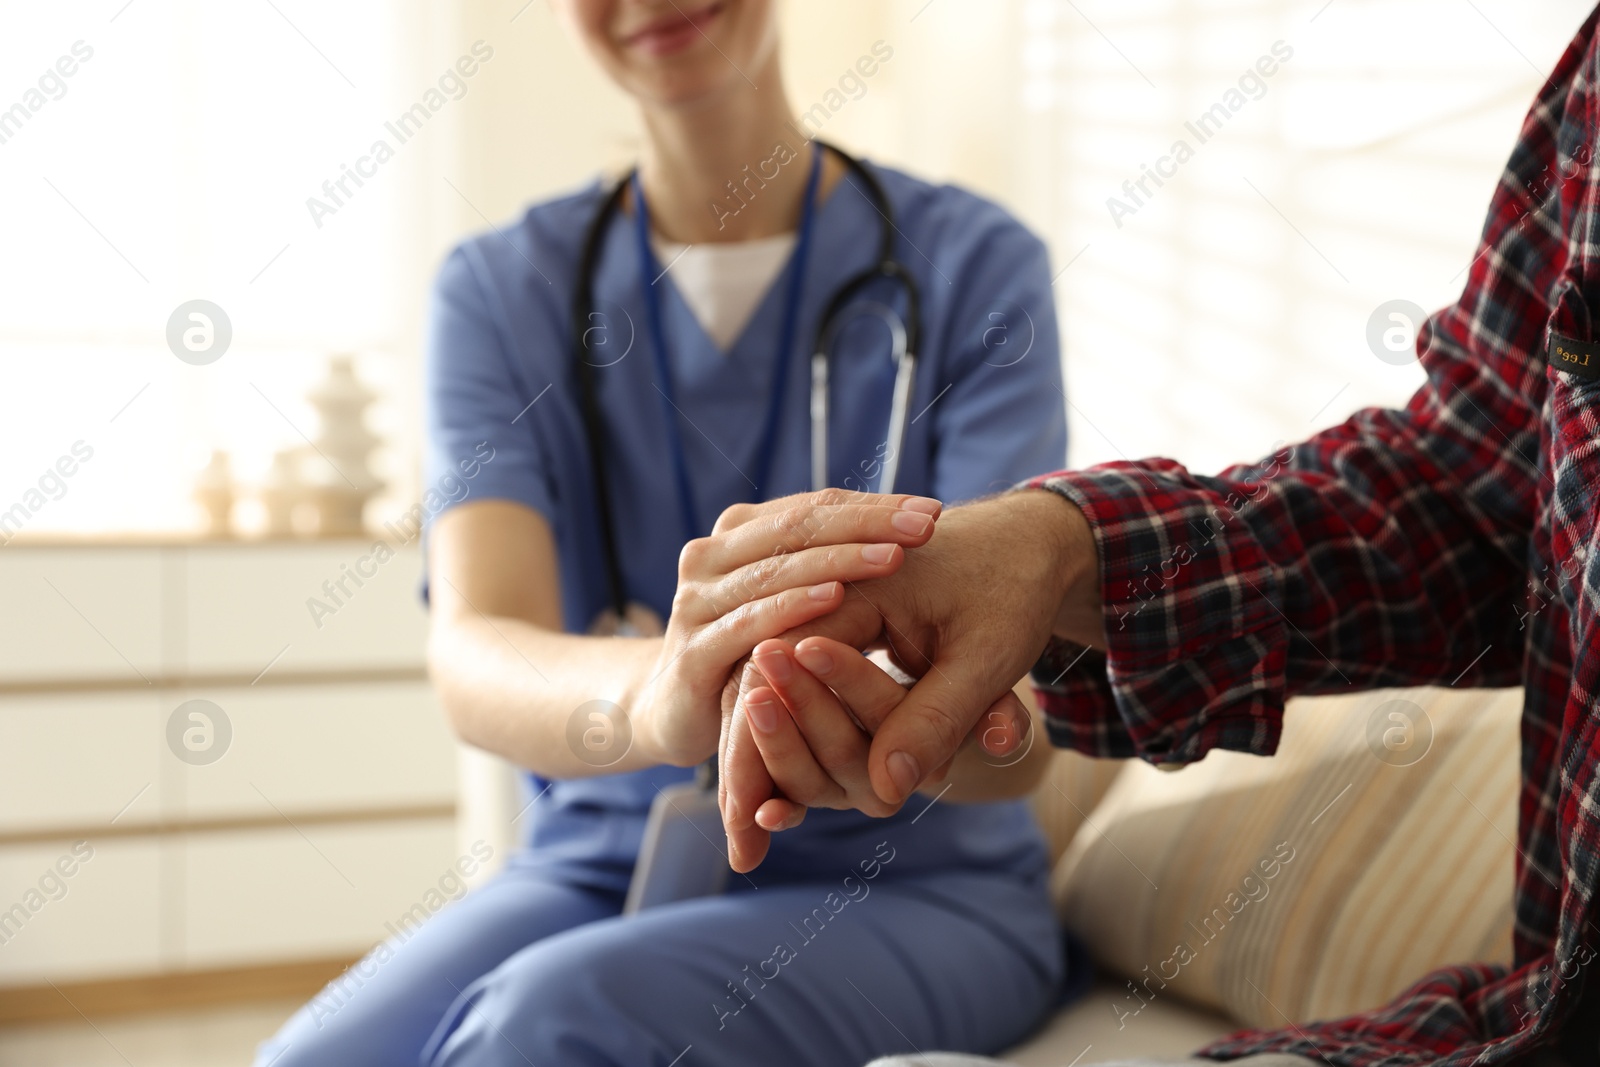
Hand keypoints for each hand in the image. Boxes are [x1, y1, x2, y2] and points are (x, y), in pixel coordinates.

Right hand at [634, 490, 945, 767]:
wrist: (670, 713)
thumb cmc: (749, 649)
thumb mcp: (784, 597)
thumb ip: (825, 562)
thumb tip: (912, 525)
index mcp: (739, 532)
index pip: (816, 505)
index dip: (875, 506)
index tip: (936, 511)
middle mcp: (710, 557)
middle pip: (797, 528)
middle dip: (866, 524)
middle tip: (926, 525)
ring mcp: (695, 603)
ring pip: (776, 570)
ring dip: (838, 561)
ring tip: (893, 556)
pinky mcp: (692, 654)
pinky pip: (749, 624)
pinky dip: (792, 608)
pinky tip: (835, 599)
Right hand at [719, 488, 1100, 870]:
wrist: (1021, 540)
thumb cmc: (1010, 590)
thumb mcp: (986, 655)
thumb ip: (935, 717)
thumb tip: (885, 789)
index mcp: (853, 582)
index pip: (783, 667)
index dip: (767, 745)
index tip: (758, 816)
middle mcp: (820, 592)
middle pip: (761, 685)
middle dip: (751, 766)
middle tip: (741, 843)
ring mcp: (819, 614)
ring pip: (771, 692)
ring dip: (763, 761)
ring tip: (753, 830)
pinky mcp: (829, 635)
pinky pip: (798, 688)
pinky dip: (793, 739)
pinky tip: (781, 802)